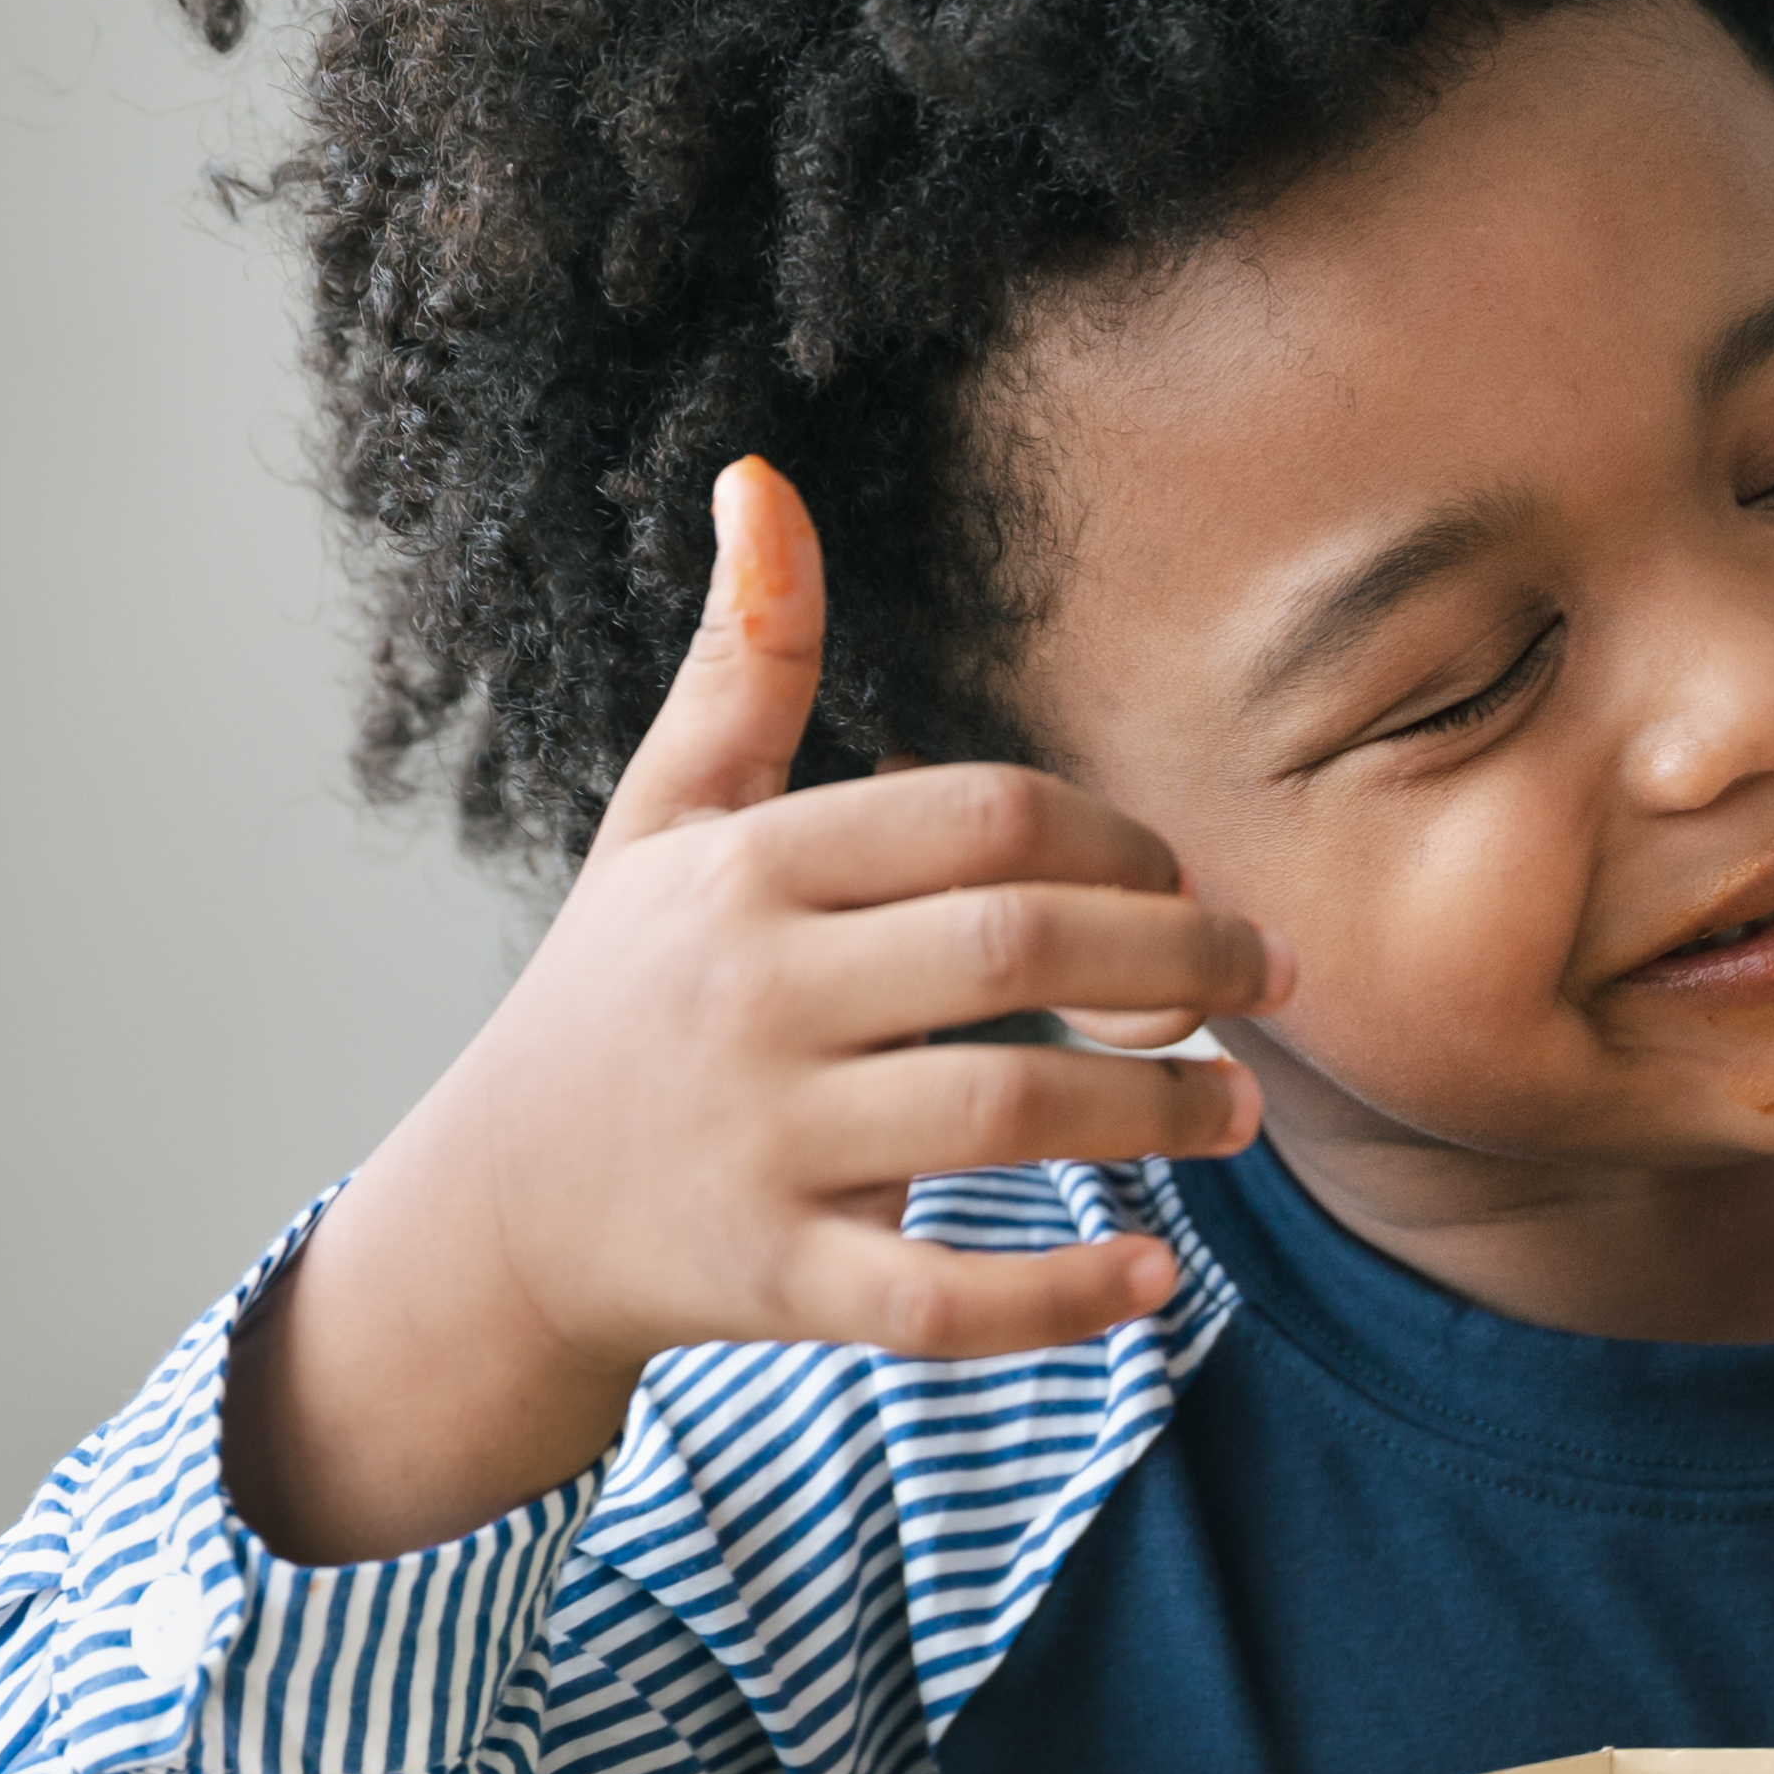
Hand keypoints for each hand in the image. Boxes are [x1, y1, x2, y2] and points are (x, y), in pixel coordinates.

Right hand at [221, 459, 1287, 1562]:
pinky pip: (936, 1296)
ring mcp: (762, 1142)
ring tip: (1242, 1110)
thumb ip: (742, 663)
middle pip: (1017, 946)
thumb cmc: (617, 994)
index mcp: (750, 870)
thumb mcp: (663, 817)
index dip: (1122, 843)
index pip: (985, 817)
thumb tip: (759, 475)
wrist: (496, 1213)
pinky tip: (1155, 1280)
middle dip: (1182, 959)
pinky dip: (1057, 1299)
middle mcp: (754, 994)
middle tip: (1277, 982)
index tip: (1187, 883)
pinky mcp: (774, 1279)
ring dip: (1156, 1110)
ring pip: (1005, 1110)